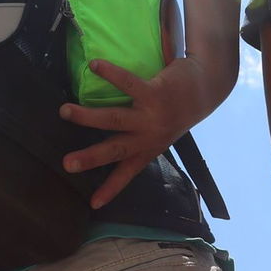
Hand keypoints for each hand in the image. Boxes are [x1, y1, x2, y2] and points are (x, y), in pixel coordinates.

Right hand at [59, 57, 216, 209]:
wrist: (206, 87)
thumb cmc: (179, 109)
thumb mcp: (162, 130)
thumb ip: (141, 135)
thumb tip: (110, 133)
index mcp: (149, 148)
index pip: (127, 173)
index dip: (110, 190)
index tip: (93, 205)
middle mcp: (149, 136)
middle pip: (115, 150)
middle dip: (90, 158)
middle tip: (67, 164)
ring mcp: (151, 115)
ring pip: (114, 118)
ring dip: (88, 116)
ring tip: (64, 111)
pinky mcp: (155, 93)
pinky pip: (128, 83)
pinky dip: (110, 73)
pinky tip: (94, 65)